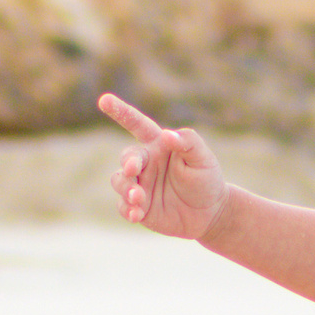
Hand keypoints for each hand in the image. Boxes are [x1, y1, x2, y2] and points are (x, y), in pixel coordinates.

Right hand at [99, 92, 228, 240]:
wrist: (211, 213)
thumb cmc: (206, 179)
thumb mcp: (203, 159)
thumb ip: (188, 143)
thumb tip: (167, 135)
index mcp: (158, 145)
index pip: (136, 124)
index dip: (121, 112)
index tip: (104, 100)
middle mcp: (145, 163)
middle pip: (127, 157)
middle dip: (128, 163)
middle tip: (134, 170)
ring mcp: (140, 185)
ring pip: (120, 181)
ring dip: (126, 188)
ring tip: (138, 198)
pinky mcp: (138, 207)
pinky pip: (124, 206)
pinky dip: (127, 209)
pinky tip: (136, 215)